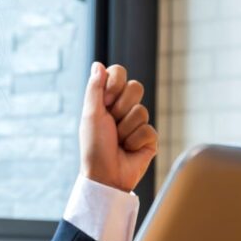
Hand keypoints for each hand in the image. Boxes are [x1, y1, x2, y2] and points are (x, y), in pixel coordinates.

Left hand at [79, 62, 157, 192]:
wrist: (106, 176)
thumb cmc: (94, 147)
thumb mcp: (91, 115)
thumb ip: (95, 88)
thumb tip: (98, 64)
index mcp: (108, 100)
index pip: (119, 73)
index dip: (115, 84)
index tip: (106, 101)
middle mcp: (124, 108)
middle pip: (136, 87)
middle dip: (121, 107)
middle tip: (112, 123)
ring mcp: (138, 123)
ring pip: (142, 111)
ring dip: (126, 129)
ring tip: (119, 141)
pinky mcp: (149, 138)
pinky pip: (148, 129)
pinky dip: (135, 141)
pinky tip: (129, 150)